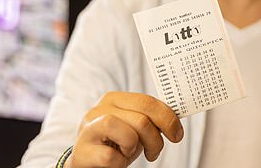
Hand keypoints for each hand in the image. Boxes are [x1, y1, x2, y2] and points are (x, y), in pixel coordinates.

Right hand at [65, 92, 183, 167]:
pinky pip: (112, 157)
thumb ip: (148, 118)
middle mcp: (100, 109)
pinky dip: (120, 163)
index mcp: (114, 99)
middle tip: (154, 152)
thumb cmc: (114, 144)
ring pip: (129, 134)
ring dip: (136, 148)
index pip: (148, 102)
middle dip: (156, 139)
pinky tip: (116, 162)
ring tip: (129, 153)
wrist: (87, 162)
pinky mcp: (83, 151)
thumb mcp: (133, 127)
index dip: (168, 118)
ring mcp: (89, 129)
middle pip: (142, 119)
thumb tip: (174, 120)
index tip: (177, 134)